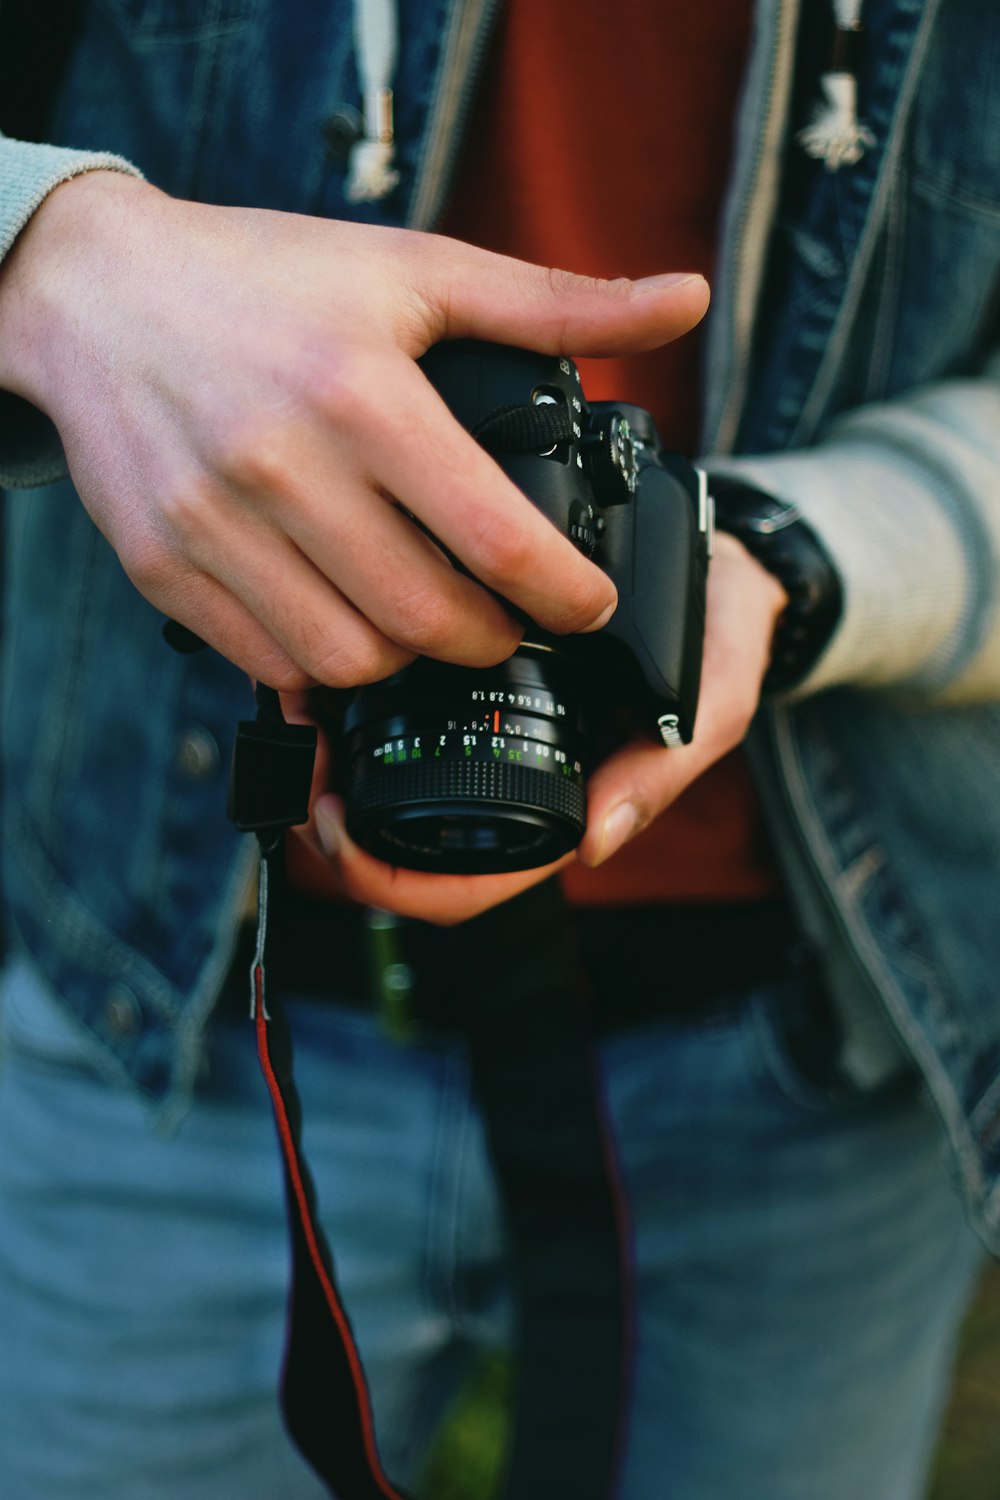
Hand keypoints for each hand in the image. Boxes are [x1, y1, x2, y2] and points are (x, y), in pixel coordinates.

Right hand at [0, 170, 707, 689]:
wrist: (95, 293)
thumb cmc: (266, 280)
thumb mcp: (416, 269)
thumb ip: (556, 303)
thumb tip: (685, 302)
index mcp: (363, 393)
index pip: (497, 541)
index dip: (566, 596)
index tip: (587, 604)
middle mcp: (283, 466)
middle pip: (429, 622)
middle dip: (494, 639)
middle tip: (509, 620)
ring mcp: (215, 525)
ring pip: (348, 660)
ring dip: (408, 658)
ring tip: (424, 617)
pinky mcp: (165, 567)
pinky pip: (267, 661)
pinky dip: (321, 660)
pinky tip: (343, 616)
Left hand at [288, 532, 787, 923]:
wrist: (722, 559)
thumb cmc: (719, 629)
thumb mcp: (715, 694)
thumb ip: (664, 766)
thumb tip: (594, 843)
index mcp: (566, 806)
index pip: (468, 883)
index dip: (393, 881)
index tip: (342, 831)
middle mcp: (516, 786)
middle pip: (406, 854)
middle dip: (338, 833)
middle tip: (304, 773)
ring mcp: (488, 741)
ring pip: (388, 798)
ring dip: (331, 773)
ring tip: (301, 722)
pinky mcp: (468, 690)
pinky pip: (396, 727)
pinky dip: (347, 715)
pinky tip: (318, 680)